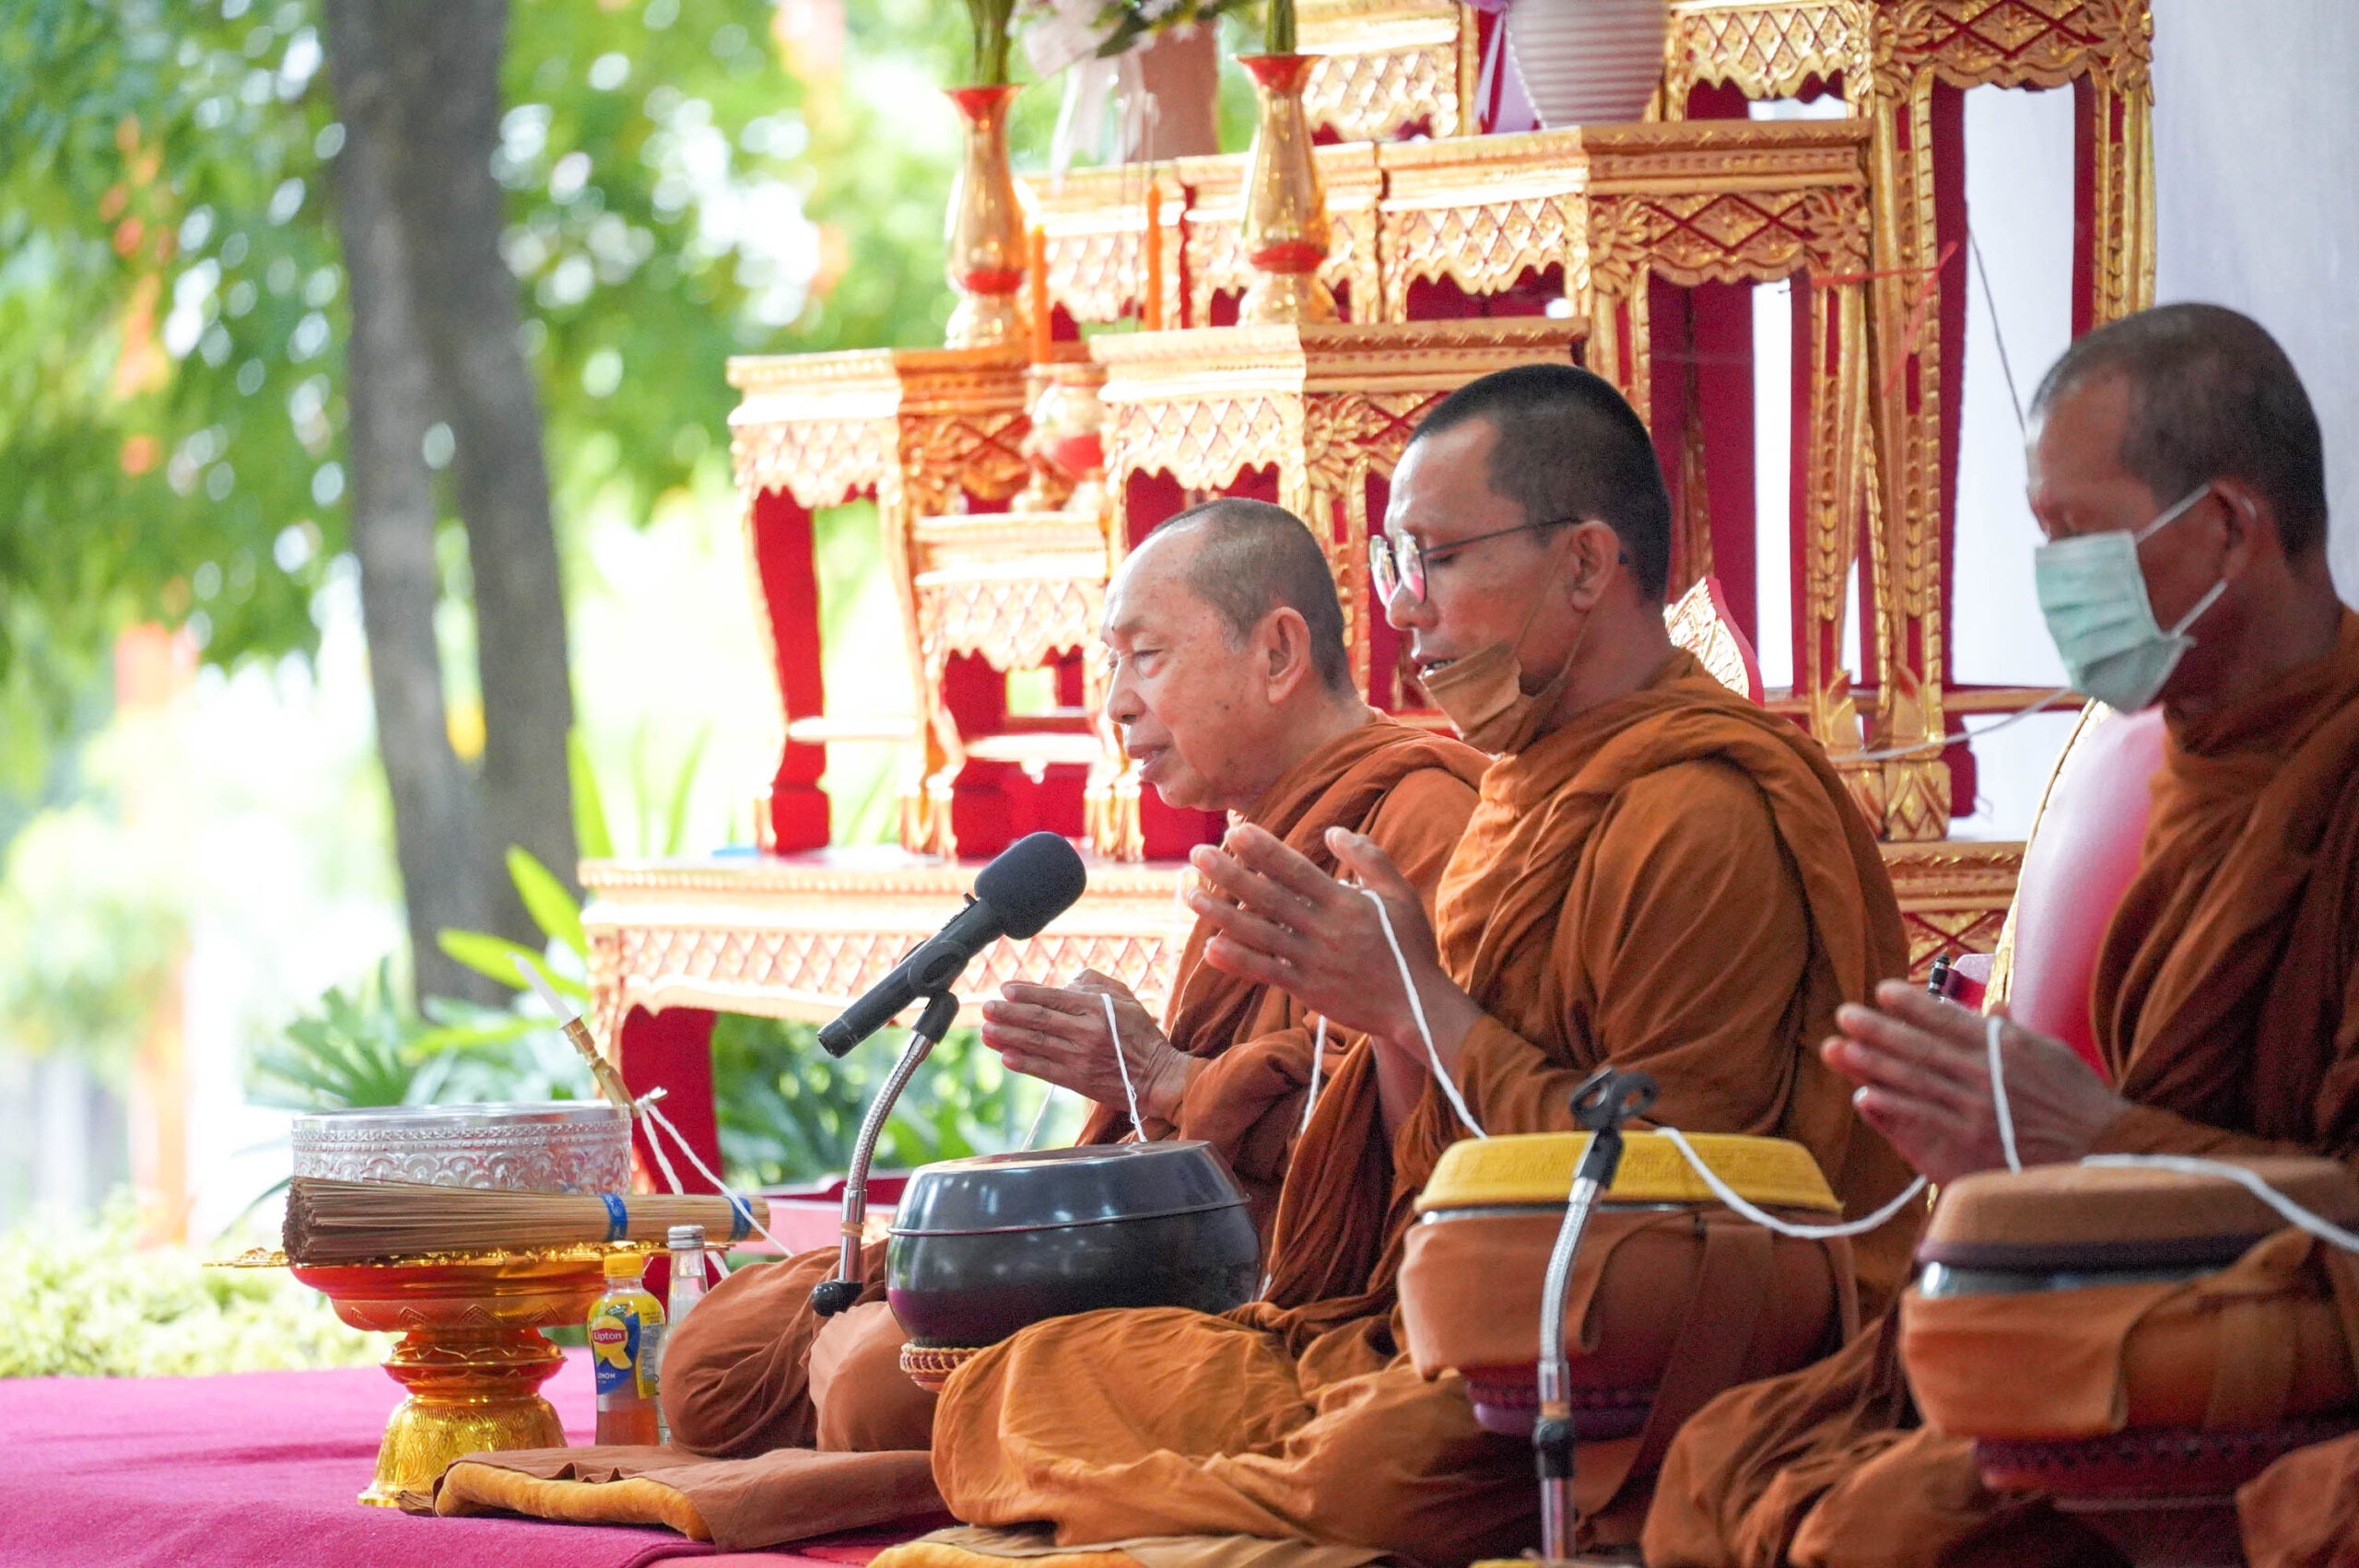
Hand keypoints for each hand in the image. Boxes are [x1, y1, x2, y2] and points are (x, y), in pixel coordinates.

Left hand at [979, 969, 1189, 1125]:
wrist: (1156, 1077)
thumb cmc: (1140, 1034)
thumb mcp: (1125, 998)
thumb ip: (1094, 984)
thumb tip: (1065, 983)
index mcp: (1098, 1009)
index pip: (1053, 998)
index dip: (1026, 993)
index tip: (1004, 990)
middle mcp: (1087, 1032)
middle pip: (1039, 1020)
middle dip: (1008, 1014)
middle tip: (986, 1009)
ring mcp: (1081, 1058)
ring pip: (1037, 1045)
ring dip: (1008, 1038)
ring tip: (986, 1031)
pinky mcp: (1078, 1080)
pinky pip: (1045, 1070)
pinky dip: (1024, 1064)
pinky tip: (1005, 1057)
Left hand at [1185, 823, 1481, 1068]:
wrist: (1416, 1006)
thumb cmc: (1408, 946)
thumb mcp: (1400, 894)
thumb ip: (1370, 858)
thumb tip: (1333, 830)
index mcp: (1345, 902)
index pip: (1296, 870)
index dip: (1264, 850)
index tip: (1235, 831)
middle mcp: (1324, 930)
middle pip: (1268, 898)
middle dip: (1230, 874)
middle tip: (1197, 853)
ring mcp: (1312, 961)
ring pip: (1259, 933)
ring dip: (1221, 913)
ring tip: (1190, 894)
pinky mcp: (1306, 989)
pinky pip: (1265, 973)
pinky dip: (1238, 961)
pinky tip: (1210, 947)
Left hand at [1822, 980, 2129, 1185]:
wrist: (2104, 1158)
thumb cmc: (2081, 1106)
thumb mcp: (2052, 1056)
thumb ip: (2014, 1033)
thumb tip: (1994, 1006)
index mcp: (2003, 1048)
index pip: (1945, 1019)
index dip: (1909, 1004)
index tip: (1880, 991)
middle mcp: (1983, 1075)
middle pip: (1918, 1047)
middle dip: (1876, 1029)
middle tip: (1843, 1015)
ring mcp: (1972, 1111)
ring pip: (1911, 1082)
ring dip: (1870, 1065)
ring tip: (1837, 1050)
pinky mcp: (1967, 1145)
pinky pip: (1919, 1122)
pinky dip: (1890, 1108)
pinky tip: (1863, 1096)